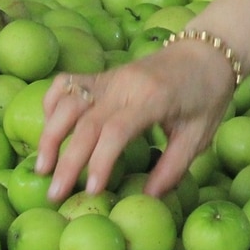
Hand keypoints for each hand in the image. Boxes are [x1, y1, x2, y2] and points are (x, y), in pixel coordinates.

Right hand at [35, 41, 236, 200]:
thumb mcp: (200, 134)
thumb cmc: (207, 95)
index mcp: (154, 98)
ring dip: (49, 133)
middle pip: (86, 121)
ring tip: (42, 167)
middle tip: (54, 194)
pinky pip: (68, 82)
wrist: (208, 51)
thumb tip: (147, 198)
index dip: (100, 161)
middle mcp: (126, 84)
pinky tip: (49, 129)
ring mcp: (111, 76)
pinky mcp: (103, 74)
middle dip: (66, 160)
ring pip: (68, 99)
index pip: (116, 130)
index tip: (91, 190)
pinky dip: (52, 103)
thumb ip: (173, 167)